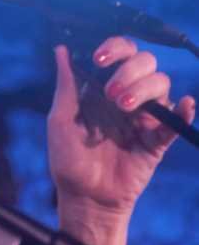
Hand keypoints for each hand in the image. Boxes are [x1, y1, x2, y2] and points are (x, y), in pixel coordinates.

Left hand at [48, 37, 194, 244]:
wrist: (84, 195)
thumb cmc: (68, 157)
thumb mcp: (60, 119)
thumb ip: (67, 85)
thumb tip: (62, 49)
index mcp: (101, 87)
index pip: (119, 54)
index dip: (115, 48)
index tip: (101, 58)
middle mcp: (125, 96)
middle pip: (145, 63)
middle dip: (129, 70)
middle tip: (111, 92)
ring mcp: (143, 117)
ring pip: (161, 85)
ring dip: (144, 89)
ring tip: (124, 107)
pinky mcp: (156, 140)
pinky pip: (176, 122)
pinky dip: (183, 111)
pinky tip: (184, 104)